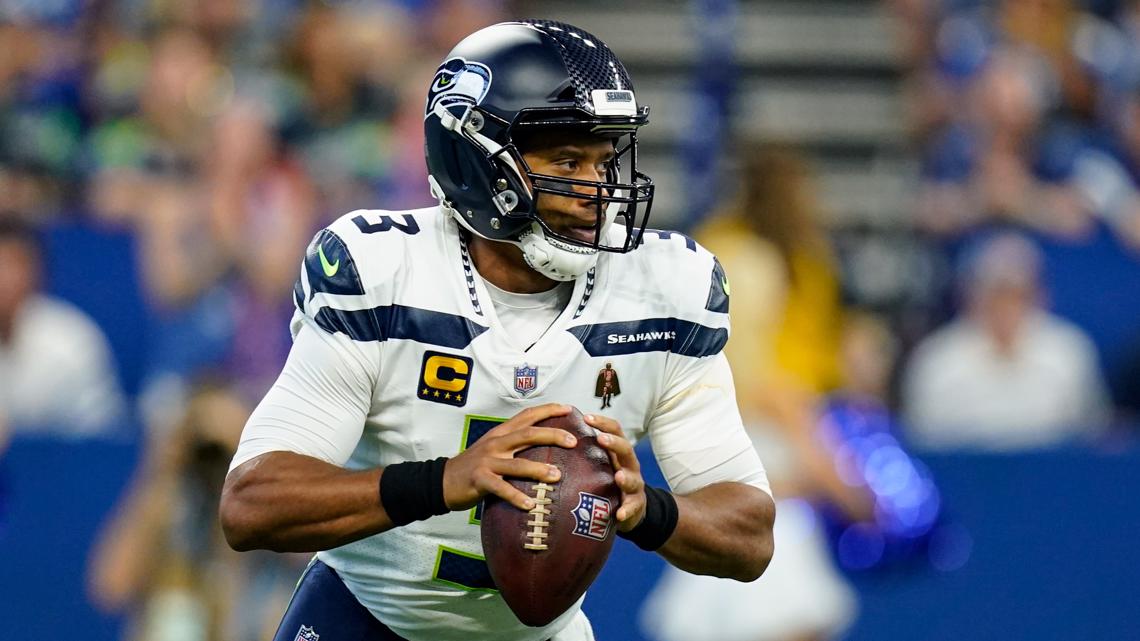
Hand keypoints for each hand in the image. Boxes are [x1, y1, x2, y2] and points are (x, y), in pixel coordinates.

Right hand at [443, 403, 576, 511]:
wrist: (443, 480)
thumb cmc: (474, 466)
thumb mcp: (493, 448)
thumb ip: (515, 444)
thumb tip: (546, 446)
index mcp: (501, 433)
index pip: (527, 416)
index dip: (548, 410)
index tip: (568, 409)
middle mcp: (496, 443)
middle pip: (528, 434)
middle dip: (552, 435)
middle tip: (573, 441)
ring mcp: (487, 461)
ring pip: (517, 463)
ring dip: (539, 469)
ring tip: (557, 476)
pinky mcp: (480, 480)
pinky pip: (501, 488)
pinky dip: (516, 496)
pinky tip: (530, 505)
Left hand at [585, 413, 645, 531]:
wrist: (631, 507)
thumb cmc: (609, 480)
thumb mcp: (602, 463)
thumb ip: (587, 452)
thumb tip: (556, 436)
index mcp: (619, 452)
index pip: (615, 430)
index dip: (603, 423)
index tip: (586, 417)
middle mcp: (629, 465)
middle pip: (626, 449)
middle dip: (614, 443)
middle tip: (601, 439)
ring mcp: (635, 485)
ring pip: (633, 479)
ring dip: (626, 478)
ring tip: (618, 477)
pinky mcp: (636, 505)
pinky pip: (632, 508)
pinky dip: (627, 510)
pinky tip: (619, 514)